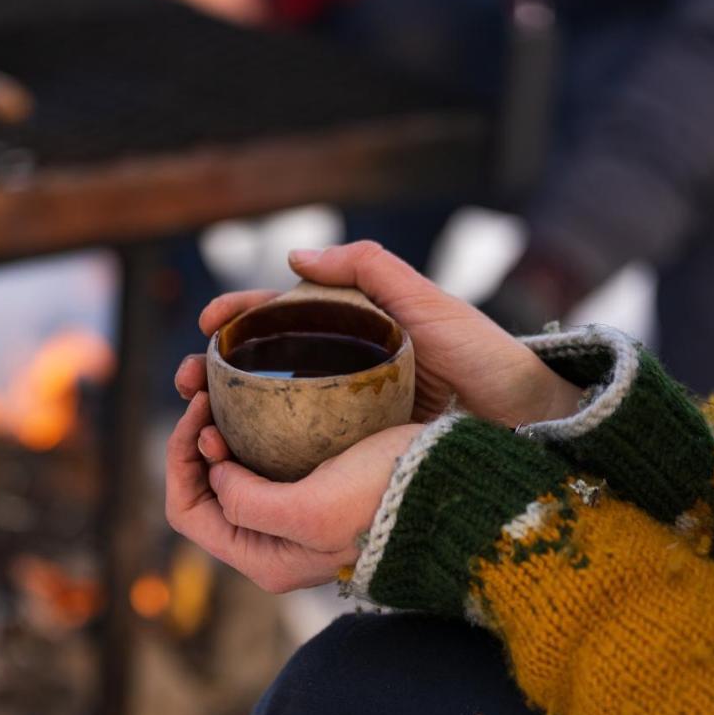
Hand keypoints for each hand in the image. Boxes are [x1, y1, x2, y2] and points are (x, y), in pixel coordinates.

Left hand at [165, 389, 422, 591]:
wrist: (453, 483)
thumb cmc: (387, 497)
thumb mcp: (310, 512)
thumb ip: (248, 505)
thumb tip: (216, 476)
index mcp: (262, 559)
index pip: (187, 511)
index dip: (179, 460)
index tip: (201, 414)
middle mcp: (271, 541)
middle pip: (202, 487)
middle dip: (195, 437)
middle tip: (207, 390)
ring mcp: (292, 512)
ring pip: (229, 467)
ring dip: (218, 426)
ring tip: (223, 386)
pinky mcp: (315, 482)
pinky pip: (261, 454)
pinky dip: (248, 425)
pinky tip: (256, 396)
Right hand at [175, 241, 581, 426]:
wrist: (526, 419)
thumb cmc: (482, 356)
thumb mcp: (427, 303)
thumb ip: (370, 268)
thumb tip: (293, 256)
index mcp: (352, 326)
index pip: (281, 314)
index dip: (237, 315)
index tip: (206, 323)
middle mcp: (342, 366)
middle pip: (264, 363)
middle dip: (215, 368)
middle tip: (187, 382)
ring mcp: (345, 408)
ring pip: (270, 408)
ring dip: (227, 412)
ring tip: (199, 422)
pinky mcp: (354, 446)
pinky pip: (297, 445)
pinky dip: (261, 450)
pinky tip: (236, 458)